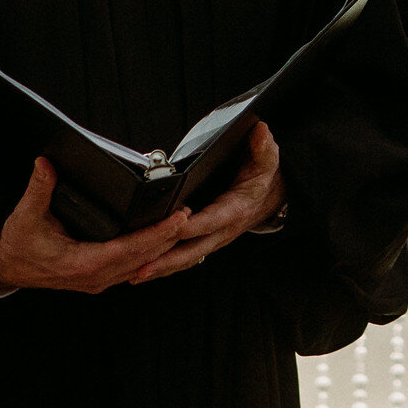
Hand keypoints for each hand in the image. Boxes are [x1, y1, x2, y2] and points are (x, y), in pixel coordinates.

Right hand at [0, 157, 191, 293]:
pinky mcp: (98, 278)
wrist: (5, 270)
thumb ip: (38, 189)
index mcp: (81, 264)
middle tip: (189, 214)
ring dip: (162, 246)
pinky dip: (149, 254)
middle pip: (142, 258)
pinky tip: (162, 242)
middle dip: (167, 237)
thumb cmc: (16, 246)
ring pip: (140, 265)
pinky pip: (131, 268)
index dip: (155, 234)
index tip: (177, 219)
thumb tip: (45, 163)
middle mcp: (94, 277)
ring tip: (182, 223)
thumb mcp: (24, 217)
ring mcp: (98, 281)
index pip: (128, 250)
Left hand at [130, 122, 286, 284]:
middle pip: (192, 250)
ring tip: (134, 276)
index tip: (170, 227)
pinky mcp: (206, 243)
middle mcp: (223, 231)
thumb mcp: (267, 159)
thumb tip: (260, 131)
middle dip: (166, 260)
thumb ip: (263, 146)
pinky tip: (144, 272)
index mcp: (234, 210)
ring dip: (161, 268)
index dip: (190, 225)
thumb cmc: (264, 177)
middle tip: (140, 267)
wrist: (272, 196)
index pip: (209, 220)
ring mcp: (214, 240)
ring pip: (186, 259)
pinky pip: (185, 259)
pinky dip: (165, 268)